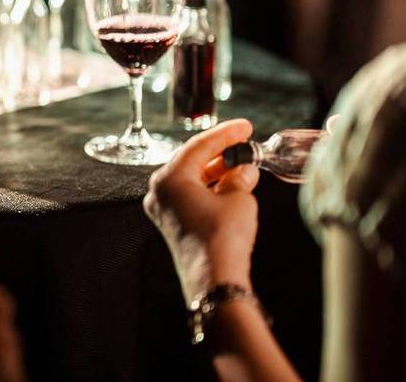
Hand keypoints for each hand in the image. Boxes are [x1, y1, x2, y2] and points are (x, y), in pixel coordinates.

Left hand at [143, 119, 259, 302]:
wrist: (215, 279)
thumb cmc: (223, 237)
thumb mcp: (238, 198)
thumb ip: (239, 177)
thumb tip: (243, 170)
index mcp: (170, 178)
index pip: (199, 145)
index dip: (226, 133)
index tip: (245, 126)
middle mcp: (159, 190)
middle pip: (191, 160)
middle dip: (220, 151)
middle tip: (243, 142)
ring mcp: (163, 208)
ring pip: (191, 178)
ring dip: (216, 170)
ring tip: (242, 163)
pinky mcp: (171, 223)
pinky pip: (189, 195)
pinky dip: (209, 187)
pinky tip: (230, 184)